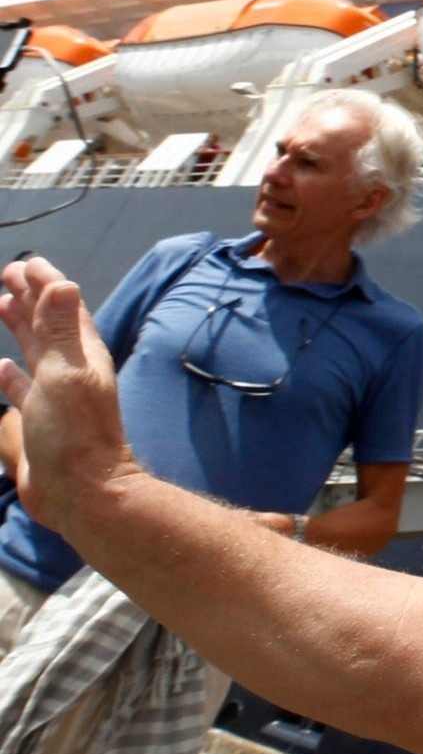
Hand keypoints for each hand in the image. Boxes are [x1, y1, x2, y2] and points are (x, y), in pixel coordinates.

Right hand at [0, 257, 139, 531]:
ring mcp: (55, 395)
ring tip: (0, 305)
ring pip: (34, 351)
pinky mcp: (39, 421)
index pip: (63, 308)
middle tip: (7, 274)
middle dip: (29, 298)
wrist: (82, 490)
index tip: (27, 262)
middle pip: (48, 324)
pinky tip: (0, 367)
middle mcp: (71, 370)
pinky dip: (10, 374)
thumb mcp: (66, 374)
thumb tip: (62, 283)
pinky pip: (22, 388)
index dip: (45, 284)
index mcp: (82, 355)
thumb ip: (62, 330)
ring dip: (19, 327)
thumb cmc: (75, 433)